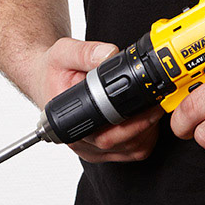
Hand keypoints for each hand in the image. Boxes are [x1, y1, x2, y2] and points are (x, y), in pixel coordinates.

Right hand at [34, 37, 163, 163]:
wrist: (45, 79)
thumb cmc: (53, 71)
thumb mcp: (63, 53)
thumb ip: (86, 53)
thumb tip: (108, 55)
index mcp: (69, 123)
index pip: (105, 134)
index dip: (133, 124)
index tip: (150, 106)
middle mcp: (80, 140)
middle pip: (123, 144)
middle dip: (147, 124)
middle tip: (159, 102)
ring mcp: (93, 148)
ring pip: (131, 151)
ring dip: (148, 131)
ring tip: (153, 107)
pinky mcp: (104, 149)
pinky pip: (132, 151)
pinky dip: (146, 137)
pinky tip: (147, 118)